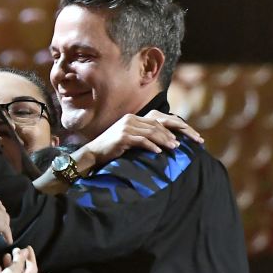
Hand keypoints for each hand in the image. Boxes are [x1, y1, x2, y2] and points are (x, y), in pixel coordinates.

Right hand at [0, 247, 37, 272]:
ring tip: (5, 255)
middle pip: (23, 271)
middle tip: (15, 250)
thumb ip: (19, 260)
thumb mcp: (13, 270)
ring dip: (9, 264)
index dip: (31, 256)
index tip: (27, 247)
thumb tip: (25, 251)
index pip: (33, 267)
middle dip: (19, 259)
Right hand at [82, 111, 204, 168]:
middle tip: (179, 144)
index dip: (168, 129)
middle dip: (169, 135)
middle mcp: (130, 120)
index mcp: (132, 118)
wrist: (93, 153)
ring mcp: (126, 128)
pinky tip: (159, 152)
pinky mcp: (123, 137)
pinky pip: (142, 141)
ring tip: (173, 148)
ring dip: (164, 140)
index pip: (155, 121)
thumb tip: (157, 141)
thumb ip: (140, 135)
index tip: (178, 138)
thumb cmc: (111, 148)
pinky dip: (152, 146)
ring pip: (151, 133)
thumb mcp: (127, 137)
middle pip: (155, 126)